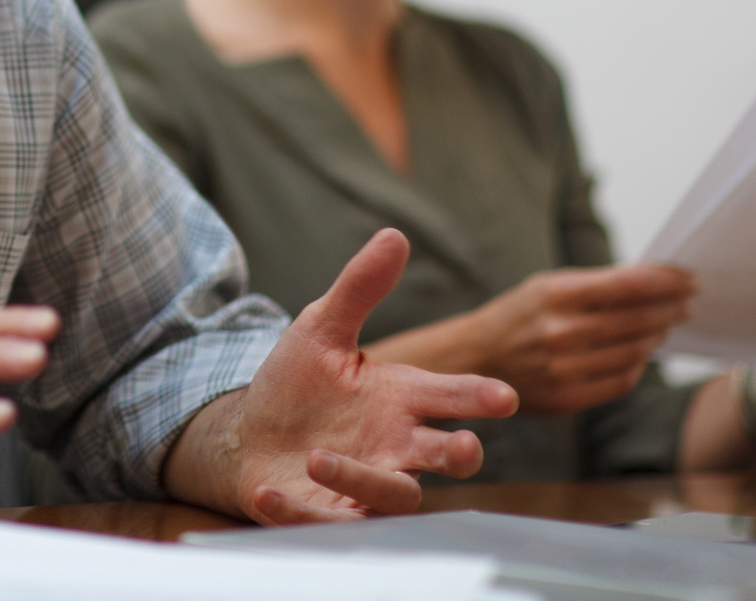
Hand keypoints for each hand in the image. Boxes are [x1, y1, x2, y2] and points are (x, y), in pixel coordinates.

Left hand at [228, 228, 517, 523]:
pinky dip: (299, 510)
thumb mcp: (321, 328)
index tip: (504, 397)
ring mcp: (365, 482)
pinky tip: (271, 493)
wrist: (251, 432)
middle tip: (464, 448)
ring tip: (318, 455)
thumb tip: (395, 235)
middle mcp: (394, 446)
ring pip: (391, 493)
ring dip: (360, 477)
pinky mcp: (328, 513)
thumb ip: (359, 288)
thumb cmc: (300, 384)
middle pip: (444, 458)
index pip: (449, 396)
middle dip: (458, 454)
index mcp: (400, 398)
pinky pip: (324, 520)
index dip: (477, 397)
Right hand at [465, 263, 695, 414]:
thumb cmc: (517, 316)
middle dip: (672, 308)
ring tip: (667, 324)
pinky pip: (622, 381)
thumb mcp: (546, 286)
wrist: (474, 359)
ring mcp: (565, 368)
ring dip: (659, 335)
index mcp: (556, 295)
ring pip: (636, 351)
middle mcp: (561, 332)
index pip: (630, 285)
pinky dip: (638, 364)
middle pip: (640, 319)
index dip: (668, 281)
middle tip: (688, 302)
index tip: (690, 278)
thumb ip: (597, 284)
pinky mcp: (569, 398)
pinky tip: (641, 352)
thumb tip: (655, 281)